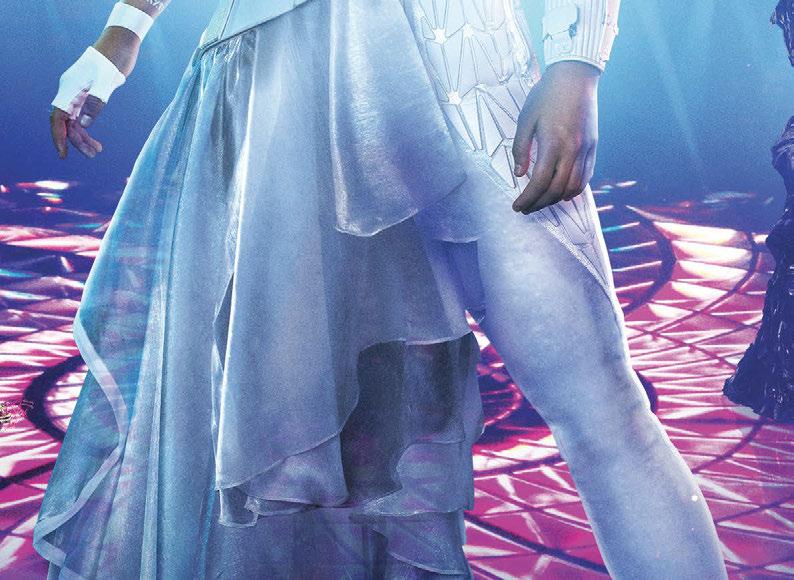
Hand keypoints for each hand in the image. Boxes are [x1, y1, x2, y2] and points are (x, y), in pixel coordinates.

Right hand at [51, 27, 139, 159]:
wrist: (120, 45)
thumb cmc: (113, 60)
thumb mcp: (107, 82)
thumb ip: (95, 103)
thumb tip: (83, 125)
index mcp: (69, 87)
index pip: (58, 117)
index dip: (59, 136)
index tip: (63, 154)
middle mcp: (69, 90)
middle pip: (66, 122)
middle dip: (77, 140)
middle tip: (93, 155)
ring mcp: (78, 92)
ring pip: (74, 121)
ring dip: (83, 137)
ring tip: (98, 151)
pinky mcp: (88, 93)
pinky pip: (82, 115)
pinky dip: (88, 128)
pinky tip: (96, 140)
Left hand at [511, 61, 600, 213]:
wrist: (576, 75)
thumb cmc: (546, 95)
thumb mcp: (526, 119)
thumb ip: (521, 149)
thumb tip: (519, 174)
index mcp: (552, 144)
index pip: (539, 182)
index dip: (527, 199)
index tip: (517, 206)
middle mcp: (572, 150)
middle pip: (556, 190)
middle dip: (539, 204)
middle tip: (526, 208)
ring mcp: (586, 149)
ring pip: (574, 186)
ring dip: (557, 199)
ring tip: (542, 201)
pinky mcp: (594, 145)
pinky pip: (586, 175)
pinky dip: (575, 188)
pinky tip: (562, 192)